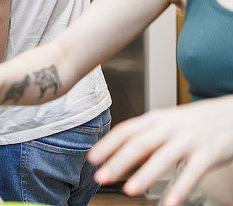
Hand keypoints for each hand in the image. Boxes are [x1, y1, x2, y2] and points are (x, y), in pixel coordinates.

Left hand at [88, 96, 232, 205]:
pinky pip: (193, 172)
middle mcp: (169, 127)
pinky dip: (181, 188)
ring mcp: (190, 139)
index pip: (126, 131)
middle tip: (101, 178)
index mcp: (156, 119)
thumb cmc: (194, 122)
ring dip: (145, 175)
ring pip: (164, 157)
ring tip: (129, 191)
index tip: (91, 160)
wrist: (231, 113)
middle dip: (118, 162)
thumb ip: (145, 139)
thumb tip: (118, 156)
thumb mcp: (167, 124)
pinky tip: (170, 203)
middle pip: (140, 144)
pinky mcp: (209, 153)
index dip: (107, 145)